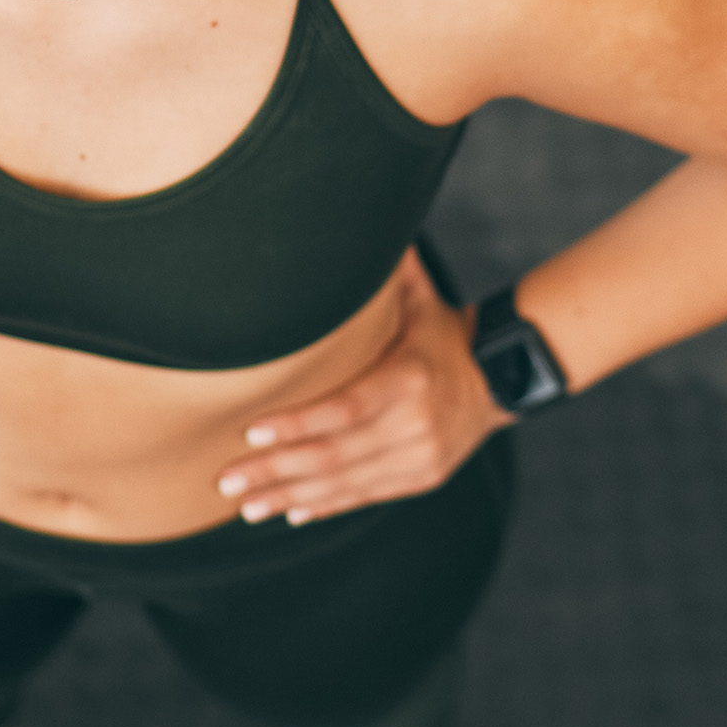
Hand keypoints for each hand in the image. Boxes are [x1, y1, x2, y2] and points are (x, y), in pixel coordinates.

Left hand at [221, 249, 504, 524]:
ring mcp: (419, 457)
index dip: (295, 425)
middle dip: (275, 470)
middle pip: (334, 455)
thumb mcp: (421, 299)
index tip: (250, 434)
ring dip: (290, 495)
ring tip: (247, 505)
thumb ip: (388, 271)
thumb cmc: (443, 334)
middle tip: (226, 480)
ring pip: (344, 483)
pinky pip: (364, 495)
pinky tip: (289, 511)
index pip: (343, 409)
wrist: (500, 380)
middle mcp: (415, 425)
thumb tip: (356, 216)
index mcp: (410, 379)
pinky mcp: (420, 478)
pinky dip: (325, 505)